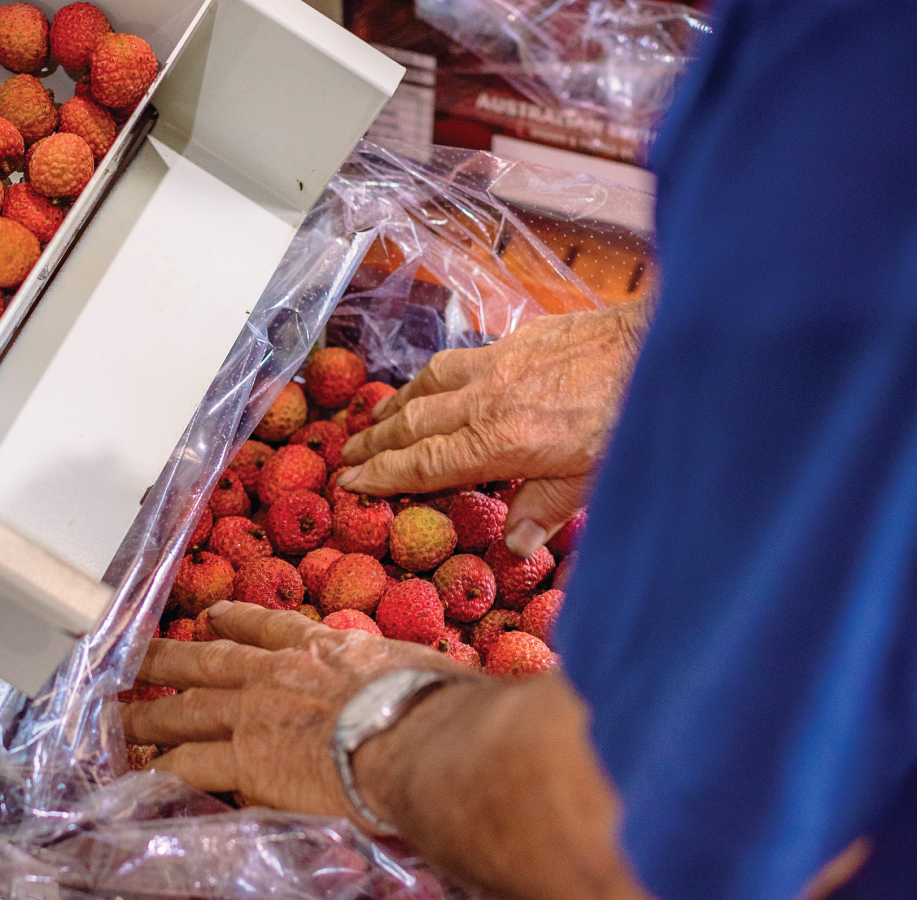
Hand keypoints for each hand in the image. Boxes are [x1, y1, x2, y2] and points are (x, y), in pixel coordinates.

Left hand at [116, 601, 471, 831]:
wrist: (414, 734)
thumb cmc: (433, 703)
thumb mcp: (421, 671)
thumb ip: (404, 677)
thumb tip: (429, 686)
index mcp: (324, 649)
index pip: (270, 627)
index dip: (237, 619)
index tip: (212, 615)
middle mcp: (279, 674)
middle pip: (209, 661)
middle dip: (168, 657)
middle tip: (132, 654)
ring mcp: (256, 716)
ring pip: (187, 711)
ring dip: (150, 714)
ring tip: (117, 715)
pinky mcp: (246, 762)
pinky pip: (191, 769)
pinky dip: (163, 772)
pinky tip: (141, 776)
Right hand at [339, 301, 646, 555]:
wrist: (659, 341)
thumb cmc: (631, 414)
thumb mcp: (592, 479)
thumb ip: (545, 509)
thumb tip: (515, 546)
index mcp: (500, 441)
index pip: (423, 464)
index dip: (382, 477)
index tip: (349, 484)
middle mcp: (486, 398)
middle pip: (413, 423)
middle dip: (375, 443)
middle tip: (345, 457)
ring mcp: (498, 362)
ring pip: (428, 384)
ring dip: (396, 405)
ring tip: (374, 421)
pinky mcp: (517, 338)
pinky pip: (457, 359)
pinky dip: (432, 376)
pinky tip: (432, 381)